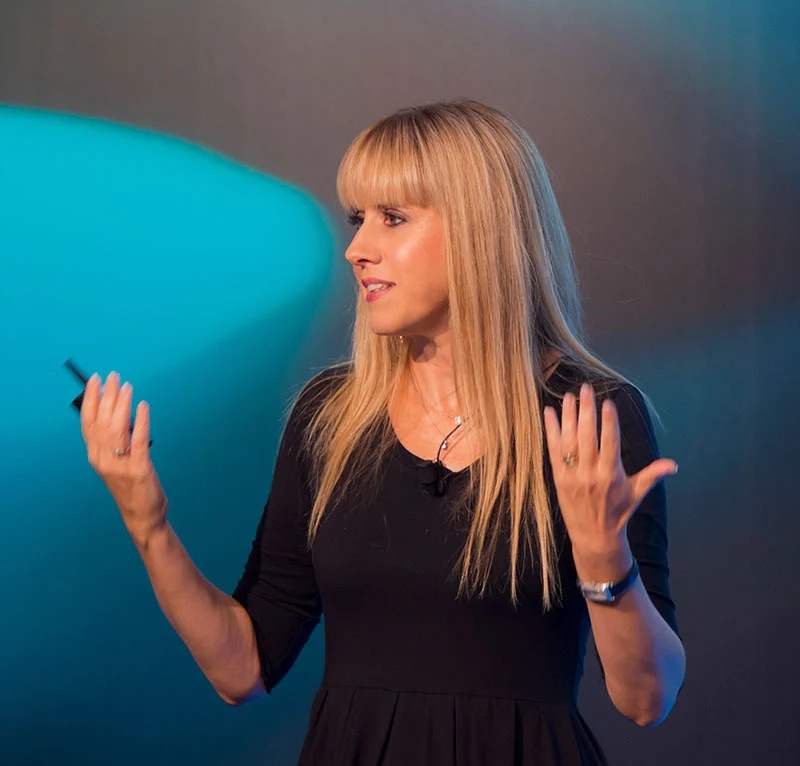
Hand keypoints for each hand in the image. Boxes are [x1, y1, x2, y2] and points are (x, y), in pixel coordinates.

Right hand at [81, 371, 167, 544]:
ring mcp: (120, 465)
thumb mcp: (116, 462)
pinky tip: (143, 406)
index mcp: (95, 457)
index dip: (91, 400)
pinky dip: (141, 421)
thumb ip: (115, 441)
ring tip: (127, 387)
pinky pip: (139, 440)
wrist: (142, 515)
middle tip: (115, 376)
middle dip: (108, 396)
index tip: (95, 380)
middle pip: (102, 421)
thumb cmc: (130, 486)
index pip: (88, 423)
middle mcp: (103, 460)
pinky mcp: (139, 469)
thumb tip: (120, 410)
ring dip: (122, 404)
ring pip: (117, 428)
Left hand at [543, 383, 677, 577]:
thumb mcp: (637, 493)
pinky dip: (551, 430)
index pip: (610, 443)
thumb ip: (652, 475)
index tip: (608, 403)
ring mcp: (572, 475)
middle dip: (587, 411)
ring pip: (569, 440)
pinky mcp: (558, 477)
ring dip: (568, 416)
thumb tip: (674, 465)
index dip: (608, 423)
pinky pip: (553, 450)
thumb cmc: (618, 512)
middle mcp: (590, 473)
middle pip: (587, 436)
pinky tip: (549, 412)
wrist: (593, 536)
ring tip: (569, 396)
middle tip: (586, 389)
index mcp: (611, 474)